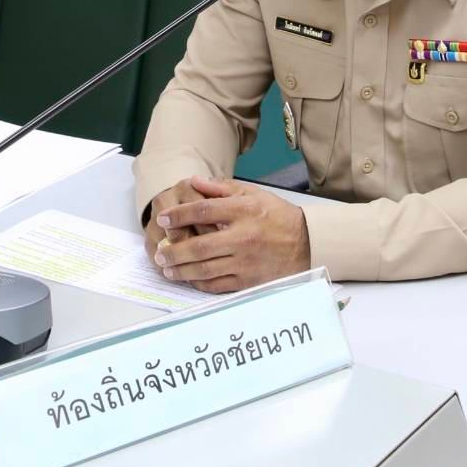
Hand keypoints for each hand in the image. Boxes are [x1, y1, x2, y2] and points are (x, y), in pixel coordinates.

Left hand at [152, 177, 310, 293]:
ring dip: (181, 270)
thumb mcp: (253, 194)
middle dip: (174, 250)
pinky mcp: (248, 281)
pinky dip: (199, 283)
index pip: (203, 211)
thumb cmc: (277, 216)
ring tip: (167, 267)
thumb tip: (194, 181)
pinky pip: (217, 285)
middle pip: (199, 246)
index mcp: (244, 211)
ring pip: (204, 269)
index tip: (164, 219)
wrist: (307, 243)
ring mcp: (245, 262)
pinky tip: (188, 278)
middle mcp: (243, 237)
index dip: (179, 215)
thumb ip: (221, 188)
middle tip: (160, 251)